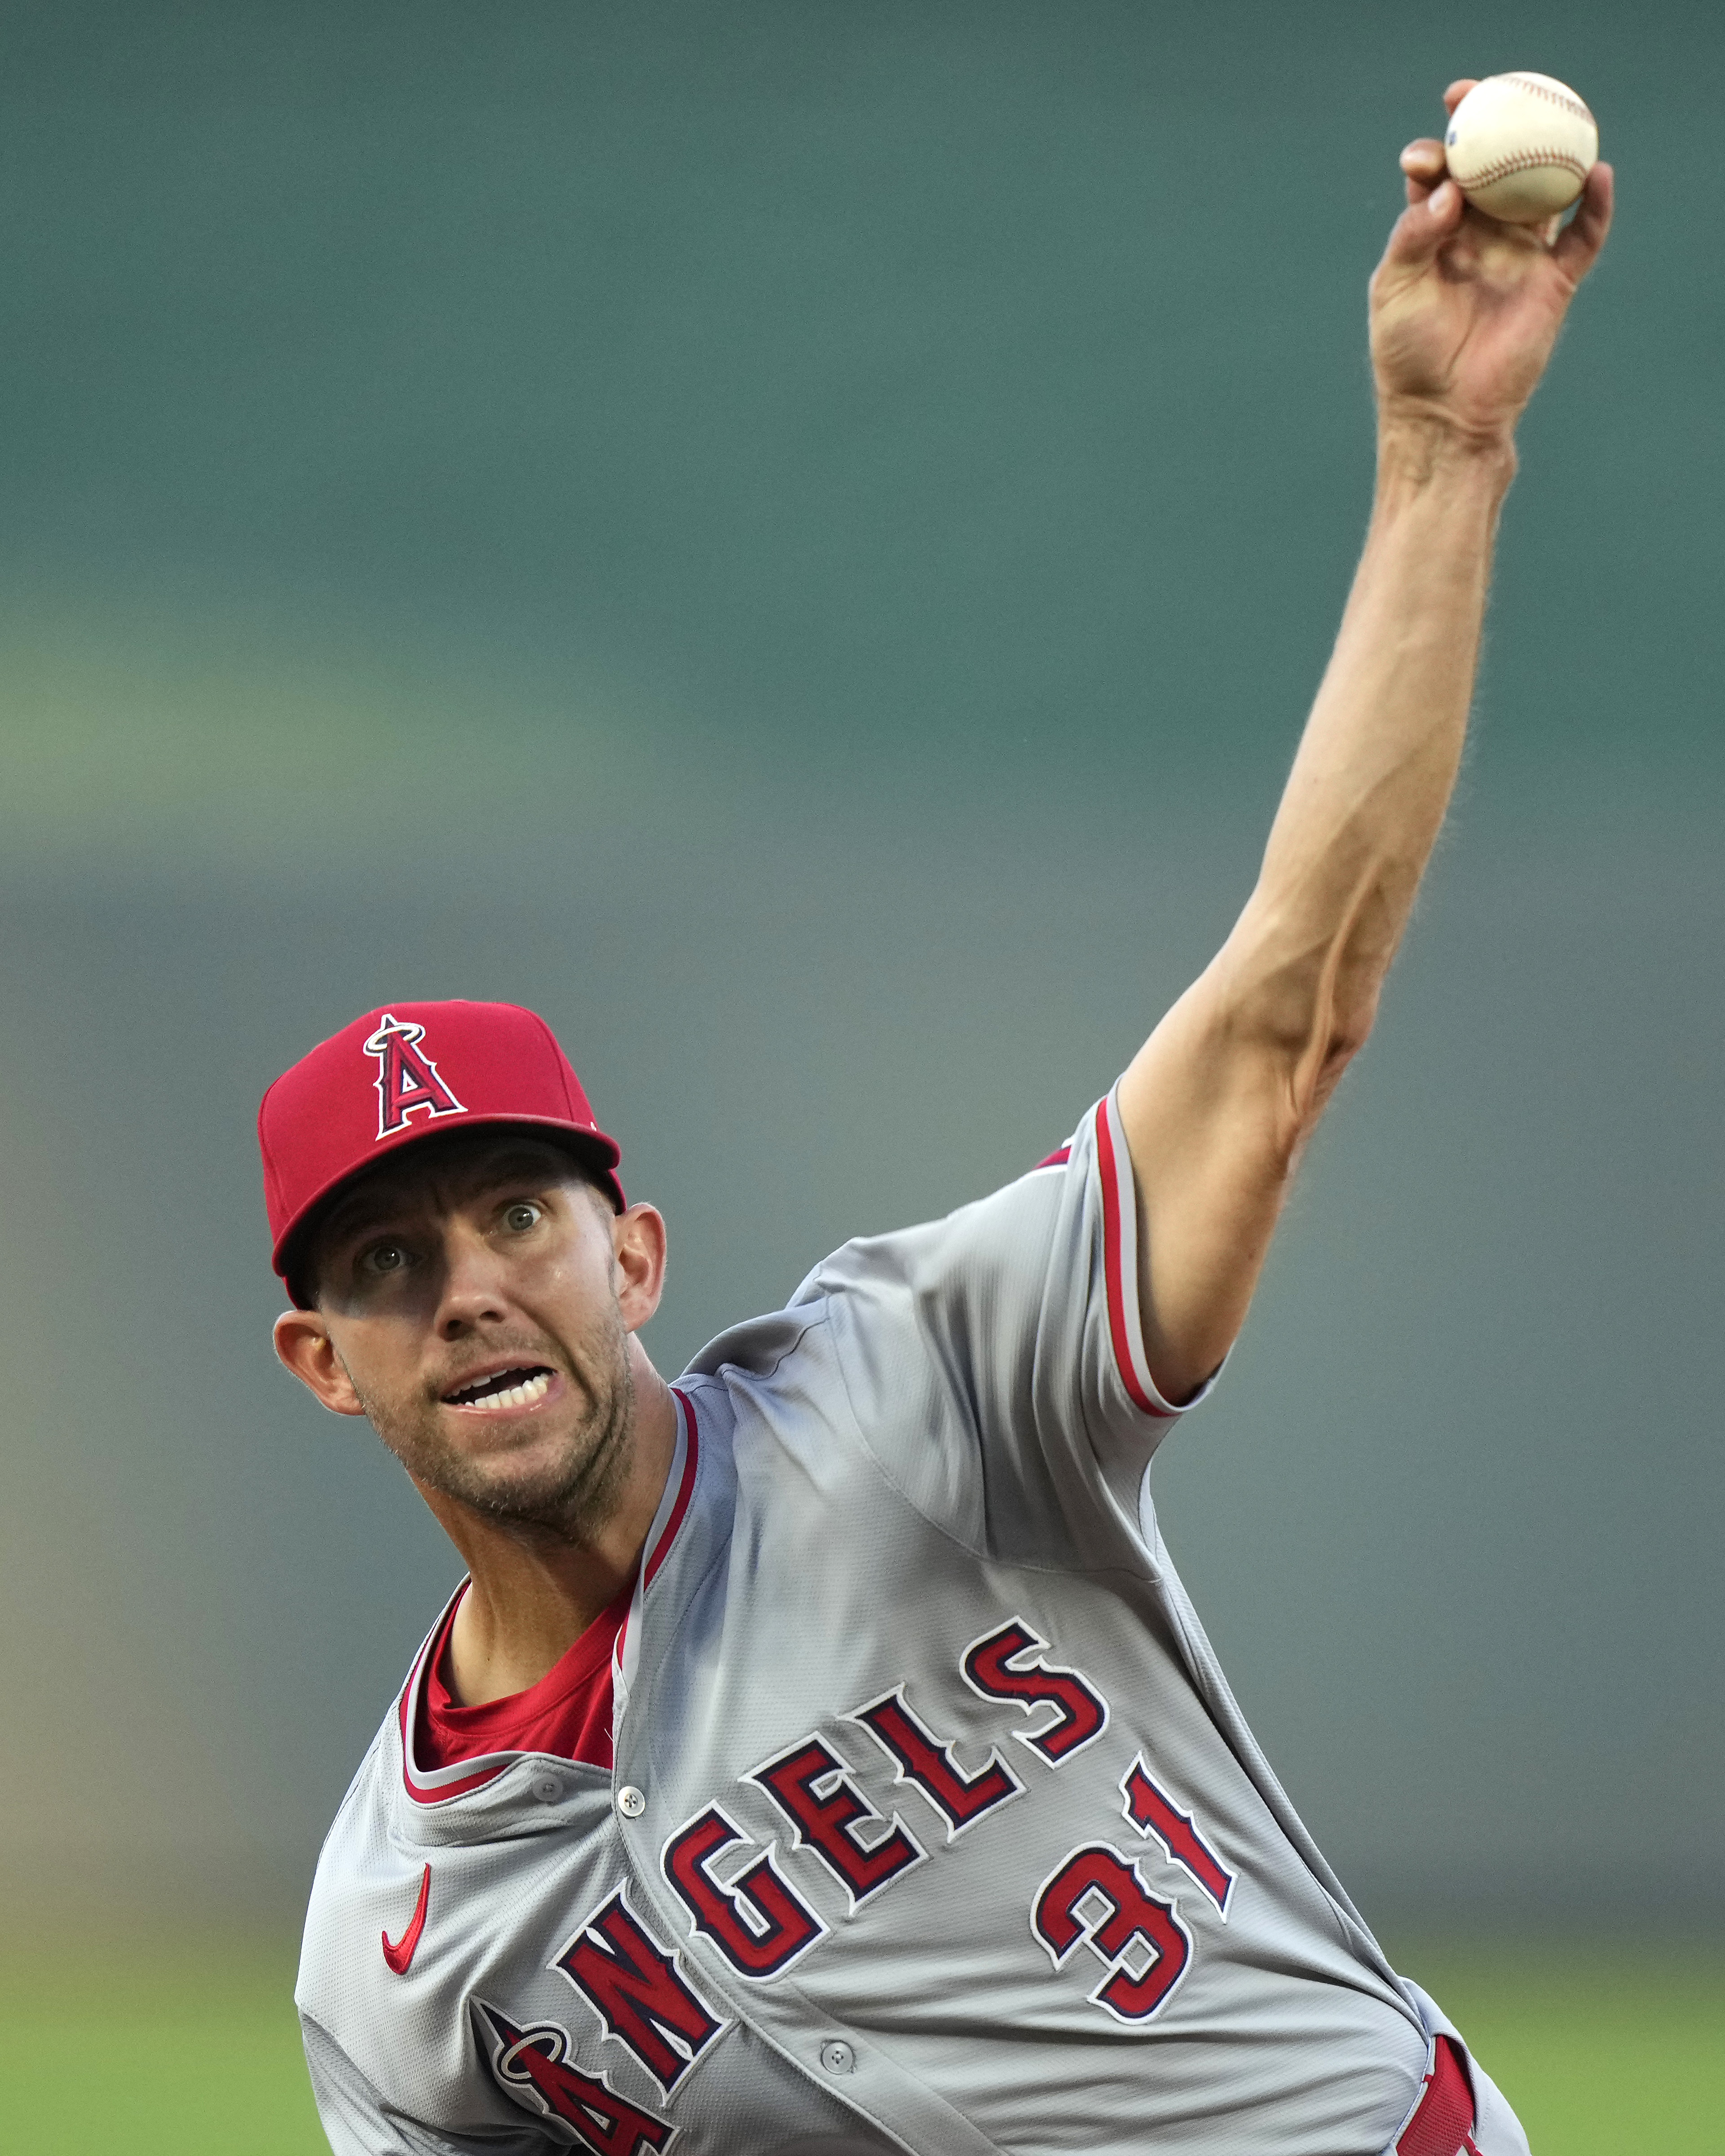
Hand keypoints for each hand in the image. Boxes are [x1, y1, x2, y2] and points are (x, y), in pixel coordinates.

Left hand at [1369, 81, 1612, 446]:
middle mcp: (1481, 236)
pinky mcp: (1552, 280)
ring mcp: (1519, 255)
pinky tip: (1595, 174)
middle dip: (1491, 130)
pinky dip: (1595, 205)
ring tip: (1547, 116)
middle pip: (1495, 169)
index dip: (1438, 150)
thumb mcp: (1394, 289)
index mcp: (1437, 234)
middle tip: (1480, 99)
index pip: (1442, 177)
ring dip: (1547, 153)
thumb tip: (1448, 188)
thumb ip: (1414, 235)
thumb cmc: (1407, 353)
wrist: (1442, 410)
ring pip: (1542, 191)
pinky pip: (1584, 235)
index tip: (1429, 148)